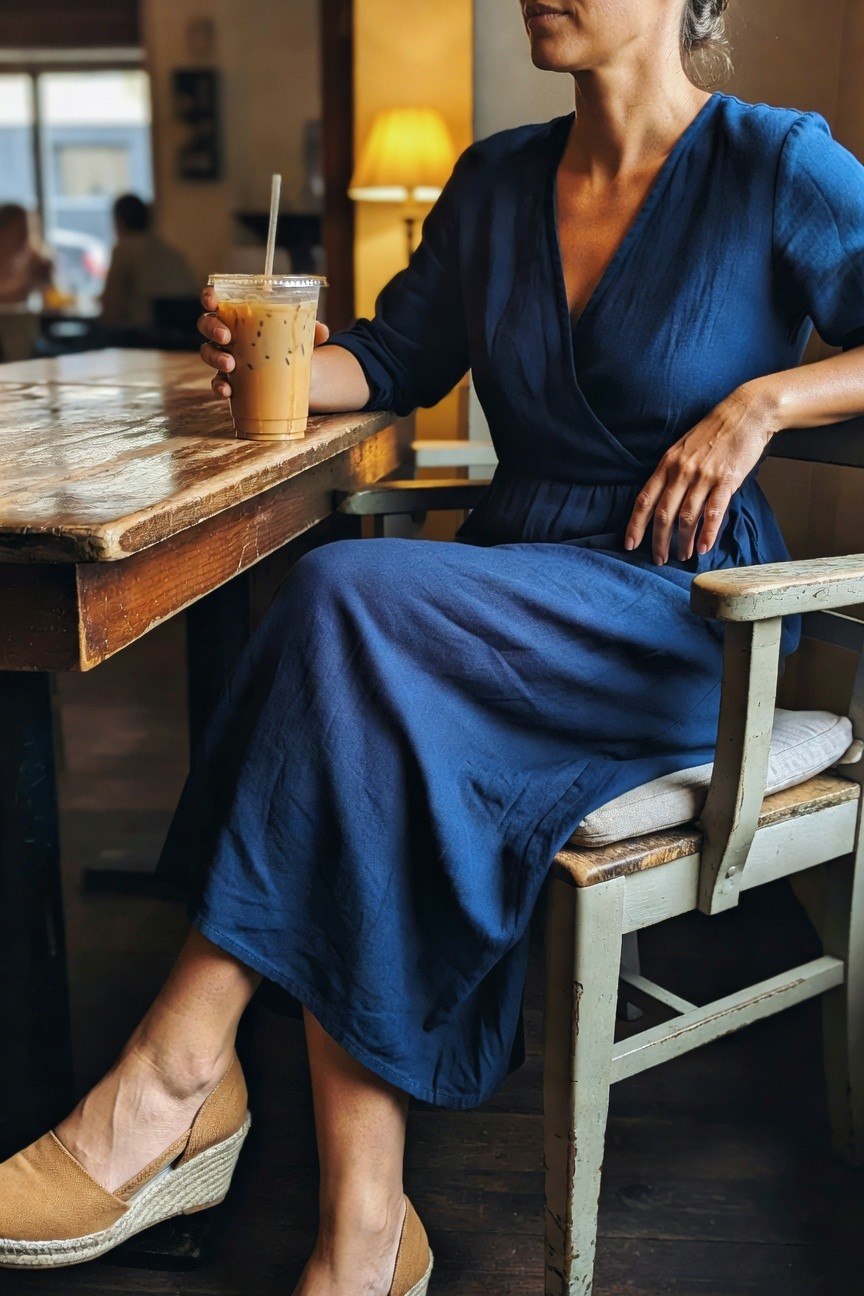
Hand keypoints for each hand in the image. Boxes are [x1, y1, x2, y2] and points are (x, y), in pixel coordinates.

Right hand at [198, 285, 330, 399]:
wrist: (297, 379)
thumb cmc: (291, 347)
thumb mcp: (302, 337)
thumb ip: (310, 331)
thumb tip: (322, 330)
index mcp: (239, 316)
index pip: (217, 301)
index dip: (209, 297)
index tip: (212, 299)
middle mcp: (227, 335)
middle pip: (207, 325)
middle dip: (212, 328)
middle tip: (226, 336)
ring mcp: (225, 357)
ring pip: (208, 353)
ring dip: (215, 357)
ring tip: (230, 364)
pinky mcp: (230, 380)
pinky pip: (217, 382)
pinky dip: (219, 386)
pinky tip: (227, 390)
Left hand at [625, 385, 776, 564]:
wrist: (746, 413)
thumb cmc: (714, 432)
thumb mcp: (682, 448)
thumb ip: (671, 473)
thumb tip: (662, 501)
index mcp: (667, 464)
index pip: (644, 500)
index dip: (635, 525)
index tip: (630, 544)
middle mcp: (682, 471)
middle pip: (663, 514)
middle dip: (658, 541)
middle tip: (658, 559)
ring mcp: (704, 476)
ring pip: (686, 517)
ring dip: (683, 542)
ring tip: (683, 556)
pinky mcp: (726, 480)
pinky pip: (713, 512)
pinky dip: (707, 533)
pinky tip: (704, 547)